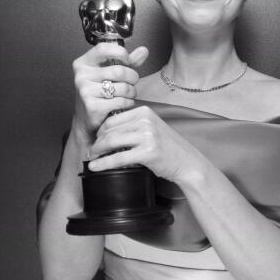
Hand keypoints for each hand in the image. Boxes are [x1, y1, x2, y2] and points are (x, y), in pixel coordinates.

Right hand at [72, 42, 148, 131]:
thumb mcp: (111, 73)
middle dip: (132, 78)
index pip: (103, 49)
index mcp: (83, 63)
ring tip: (127, 94)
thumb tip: (144, 50)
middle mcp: (81, 76)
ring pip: (123, 87)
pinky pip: (121, 101)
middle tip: (131, 83)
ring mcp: (85, 91)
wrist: (87, 118)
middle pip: (119, 71)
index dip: (120, 53)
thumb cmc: (100, 93)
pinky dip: (127, 103)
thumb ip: (127, 61)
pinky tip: (122, 104)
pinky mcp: (92, 106)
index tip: (127, 60)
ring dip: (131, 92)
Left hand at [86, 106, 209, 182]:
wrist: (188, 163)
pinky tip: (95, 167)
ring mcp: (148, 136)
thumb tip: (105, 132)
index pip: (112, 119)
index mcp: (145, 112)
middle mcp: (146, 121)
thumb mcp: (152, 129)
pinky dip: (103, 163)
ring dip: (97, 152)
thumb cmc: (169, 148)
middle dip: (96, 142)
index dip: (100, 131)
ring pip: (111, 142)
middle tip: (91, 151)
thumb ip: (133, 126)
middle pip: (109, 130)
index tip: (96, 141)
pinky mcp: (148, 152)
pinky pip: (118, 158)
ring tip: (91, 158)